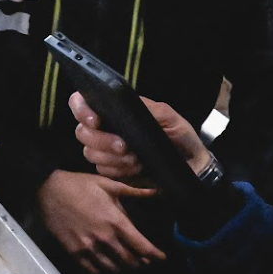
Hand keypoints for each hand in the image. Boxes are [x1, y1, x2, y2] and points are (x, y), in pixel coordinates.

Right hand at [37, 170, 164, 273]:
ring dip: (123, 269)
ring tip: (127, 266)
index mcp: (115, 221)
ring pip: (112, 268)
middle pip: (129, 261)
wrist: (47, 189)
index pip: (141, 246)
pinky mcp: (74, 252)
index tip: (161, 257)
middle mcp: (104, 238)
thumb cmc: (79, 185)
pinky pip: (92, 269)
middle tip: (145, 262)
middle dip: (140, 263)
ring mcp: (88, 247)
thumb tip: (156, 191)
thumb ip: (133, 191)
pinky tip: (106, 268)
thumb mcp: (108, 184)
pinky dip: (103, 272)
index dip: (155, 255)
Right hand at [69, 93, 213, 181]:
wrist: (191, 166)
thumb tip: (123, 102)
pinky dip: (119, 170)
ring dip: (113, 158)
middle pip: (82, 132)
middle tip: (125, 146)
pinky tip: (136, 168)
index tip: (95, 120)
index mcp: (115, 111)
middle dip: (102, 140)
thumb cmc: (180, 137)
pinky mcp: (111, 169)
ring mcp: (107, 150)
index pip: (81, 103)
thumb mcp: (166, 115)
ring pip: (90, 152)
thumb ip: (144, 107)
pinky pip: (102, 170)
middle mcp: (106, 129)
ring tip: (136, 158)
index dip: (81, 110)